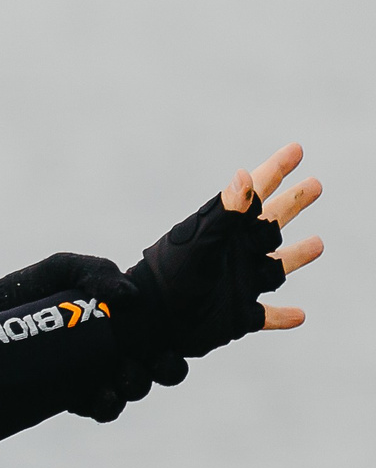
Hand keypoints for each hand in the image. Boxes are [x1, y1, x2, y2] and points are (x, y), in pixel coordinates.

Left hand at [121, 143, 324, 385]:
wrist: (150, 318)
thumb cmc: (171, 274)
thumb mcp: (201, 240)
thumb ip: (224, 212)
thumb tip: (244, 175)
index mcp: (226, 230)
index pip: (256, 193)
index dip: (276, 170)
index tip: (296, 149)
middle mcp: (237, 252)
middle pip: (272, 223)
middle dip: (293, 203)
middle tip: (314, 184)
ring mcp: (240, 283)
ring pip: (276, 268)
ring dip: (297, 255)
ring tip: (317, 244)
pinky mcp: (240, 315)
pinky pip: (267, 316)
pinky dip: (283, 316)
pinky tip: (298, 316)